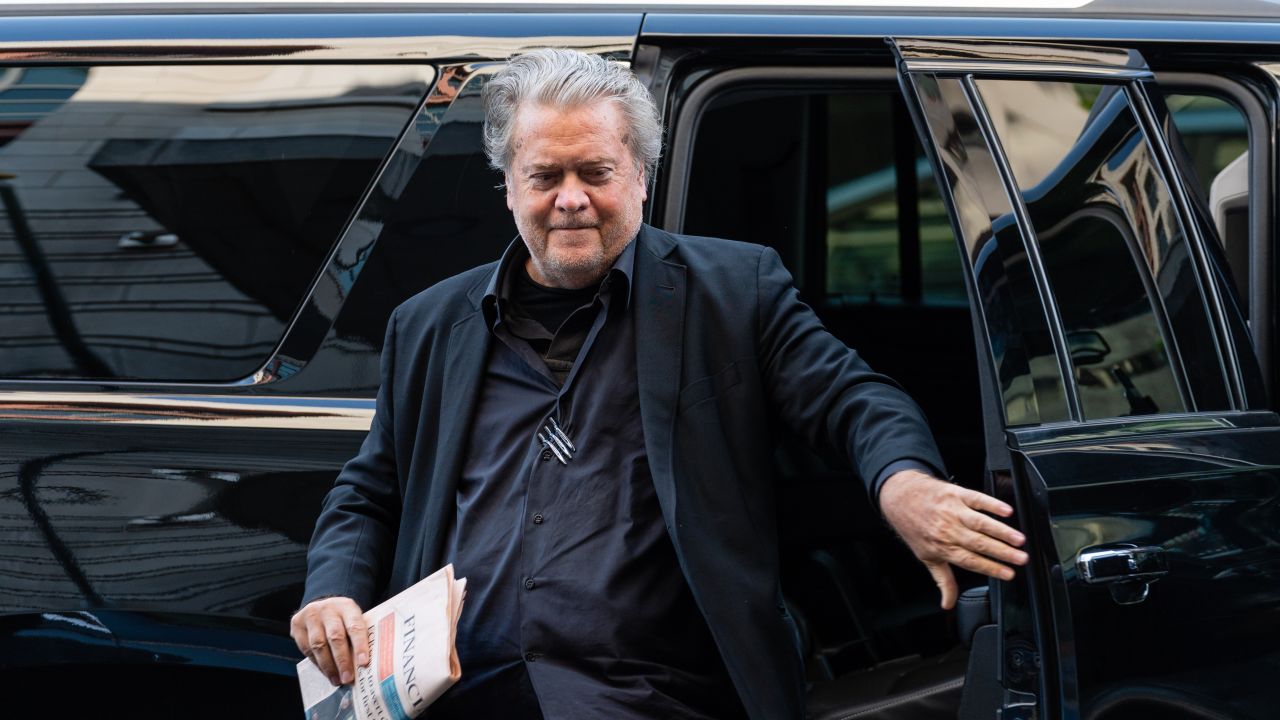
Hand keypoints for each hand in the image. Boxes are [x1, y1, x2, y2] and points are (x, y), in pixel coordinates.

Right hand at [290, 597, 368, 685]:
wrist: (321, 605)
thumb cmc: (343, 618)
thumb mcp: (353, 619)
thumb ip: (358, 636)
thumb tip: (363, 665)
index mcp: (347, 606)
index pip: (355, 626)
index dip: (360, 645)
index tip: (363, 663)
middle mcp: (328, 609)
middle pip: (335, 637)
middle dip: (342, 661)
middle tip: (348, 678)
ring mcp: (311, 616)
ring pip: (318, 645)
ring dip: (328, 666)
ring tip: (337, 680)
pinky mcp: (297, 624)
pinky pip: (306, 649)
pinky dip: (317, 663)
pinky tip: (326, 672)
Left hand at [878, 470, 1027, 609]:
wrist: (900, 498)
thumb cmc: (916, 529)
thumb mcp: (927, 557)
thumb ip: (943, 581)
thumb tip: (948, 603)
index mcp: (943, 547)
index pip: (970, 561)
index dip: (991, 568)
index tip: (1009, 574)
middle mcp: (948, 530)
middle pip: (979, 543)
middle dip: (1002, 552)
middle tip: (1022, 558)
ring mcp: (953, 511)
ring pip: (980, 523)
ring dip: (1001, 531)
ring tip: (1019, 539)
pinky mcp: (956, 494)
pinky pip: (977, 499)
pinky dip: (992, 504)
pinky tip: (1006, 511)